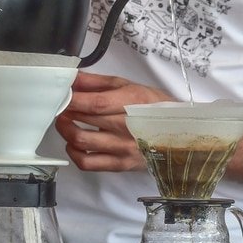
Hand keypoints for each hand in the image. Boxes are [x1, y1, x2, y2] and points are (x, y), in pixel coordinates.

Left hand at [55, 72, 172, 171]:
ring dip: (66, 130)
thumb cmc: (155, 107)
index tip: (61, 95)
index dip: (72, 99)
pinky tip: (75, 144)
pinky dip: (74, 153)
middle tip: (62, 106)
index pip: (94, 102)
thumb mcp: (130, 87)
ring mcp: (123, 147)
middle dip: (66, 110)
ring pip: (81, 140)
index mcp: (132, 102)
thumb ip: (98, 83)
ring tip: (66, 122)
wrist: (180, 134)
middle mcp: (127, 126)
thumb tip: (73, 79)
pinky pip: (88, 163)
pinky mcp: (121, 164)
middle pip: (84, 118)